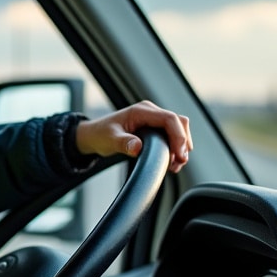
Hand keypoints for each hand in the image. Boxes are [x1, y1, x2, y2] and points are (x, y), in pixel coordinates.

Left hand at [74, 100, 192, 172]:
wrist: (94, 135)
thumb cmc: (100, 134)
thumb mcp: (109, 140)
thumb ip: (123, 143)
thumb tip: (137, 147)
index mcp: (141, 111)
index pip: (170, 119)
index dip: (179, 136)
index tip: (180, 155)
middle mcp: (150, 112)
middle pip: (179, 123)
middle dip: (183, 142)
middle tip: (179, 162)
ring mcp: (154, 119)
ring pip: (178, 129)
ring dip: (181, 146)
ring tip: (176, 165)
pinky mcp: (155, 127)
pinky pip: (172, 134)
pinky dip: (176, 147)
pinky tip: (172, 161)